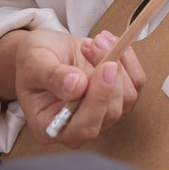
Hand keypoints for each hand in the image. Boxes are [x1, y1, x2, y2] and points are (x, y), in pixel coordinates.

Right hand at [9, 28, 145, 147]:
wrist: (44, 53)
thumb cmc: (33, 60)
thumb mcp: (34, 61)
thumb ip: (52, 75)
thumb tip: (76, 86)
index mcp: (51, 127)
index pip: (84, 126)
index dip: (99, 99)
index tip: (107, 66)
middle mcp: (78, 128)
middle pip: (111, 111)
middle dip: (109, 73)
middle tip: (96, 42)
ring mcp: (101, 115)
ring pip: (127, 97)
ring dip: (118, 62)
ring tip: (96, 41)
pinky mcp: (116, 100)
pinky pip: (135, 83)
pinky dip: (127, 59)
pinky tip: (109, 44)